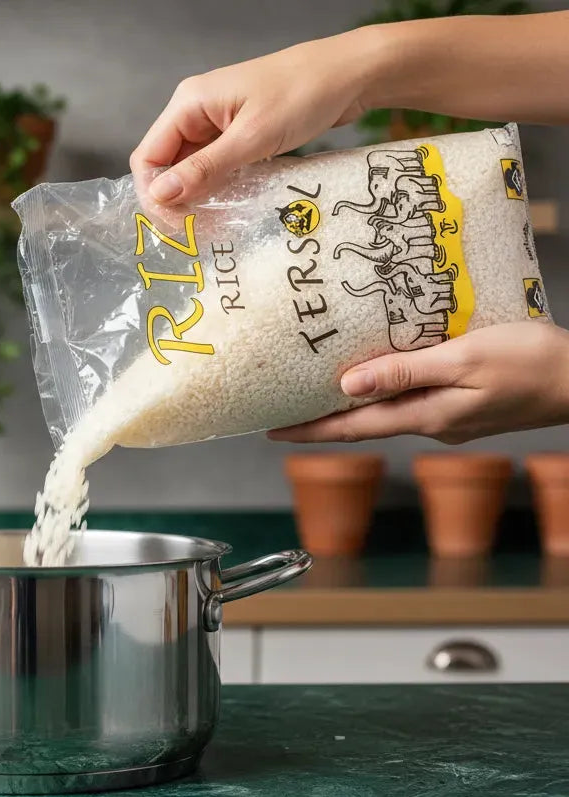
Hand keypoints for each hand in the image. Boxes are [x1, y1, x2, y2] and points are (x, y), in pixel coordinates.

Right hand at [129, 27, 379, 209]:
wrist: (349, 75)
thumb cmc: (302, 95)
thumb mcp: (250, 138)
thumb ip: (204, 169)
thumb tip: (160, 195)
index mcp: (189, 104)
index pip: (148, 157)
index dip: (154, 195)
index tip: (176, 226)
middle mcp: (196, 113)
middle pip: (166, 167)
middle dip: (176, 202)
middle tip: (196, 234)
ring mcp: (216, 124)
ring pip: (191, 171)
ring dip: (197, 200)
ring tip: (213, 228)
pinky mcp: (237, 135)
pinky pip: (215, 168)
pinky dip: (217, 190)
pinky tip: (228, 210)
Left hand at [268, 322, 568, 444]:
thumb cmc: (529, 362)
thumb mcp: (462, 360)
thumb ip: (404, 373)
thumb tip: (348, 387)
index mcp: (425, 416)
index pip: (352, 428)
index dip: (310, 430)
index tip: (273, 431)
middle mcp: (430, 424)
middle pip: (363, 424)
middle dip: (321, 422)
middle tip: (284, 413)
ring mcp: (448, 419)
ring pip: (386, 414)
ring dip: (350, 408)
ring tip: (318, 394)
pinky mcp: (464, 407)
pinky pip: (411, 402)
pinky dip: (384, 394)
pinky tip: (377, 379)